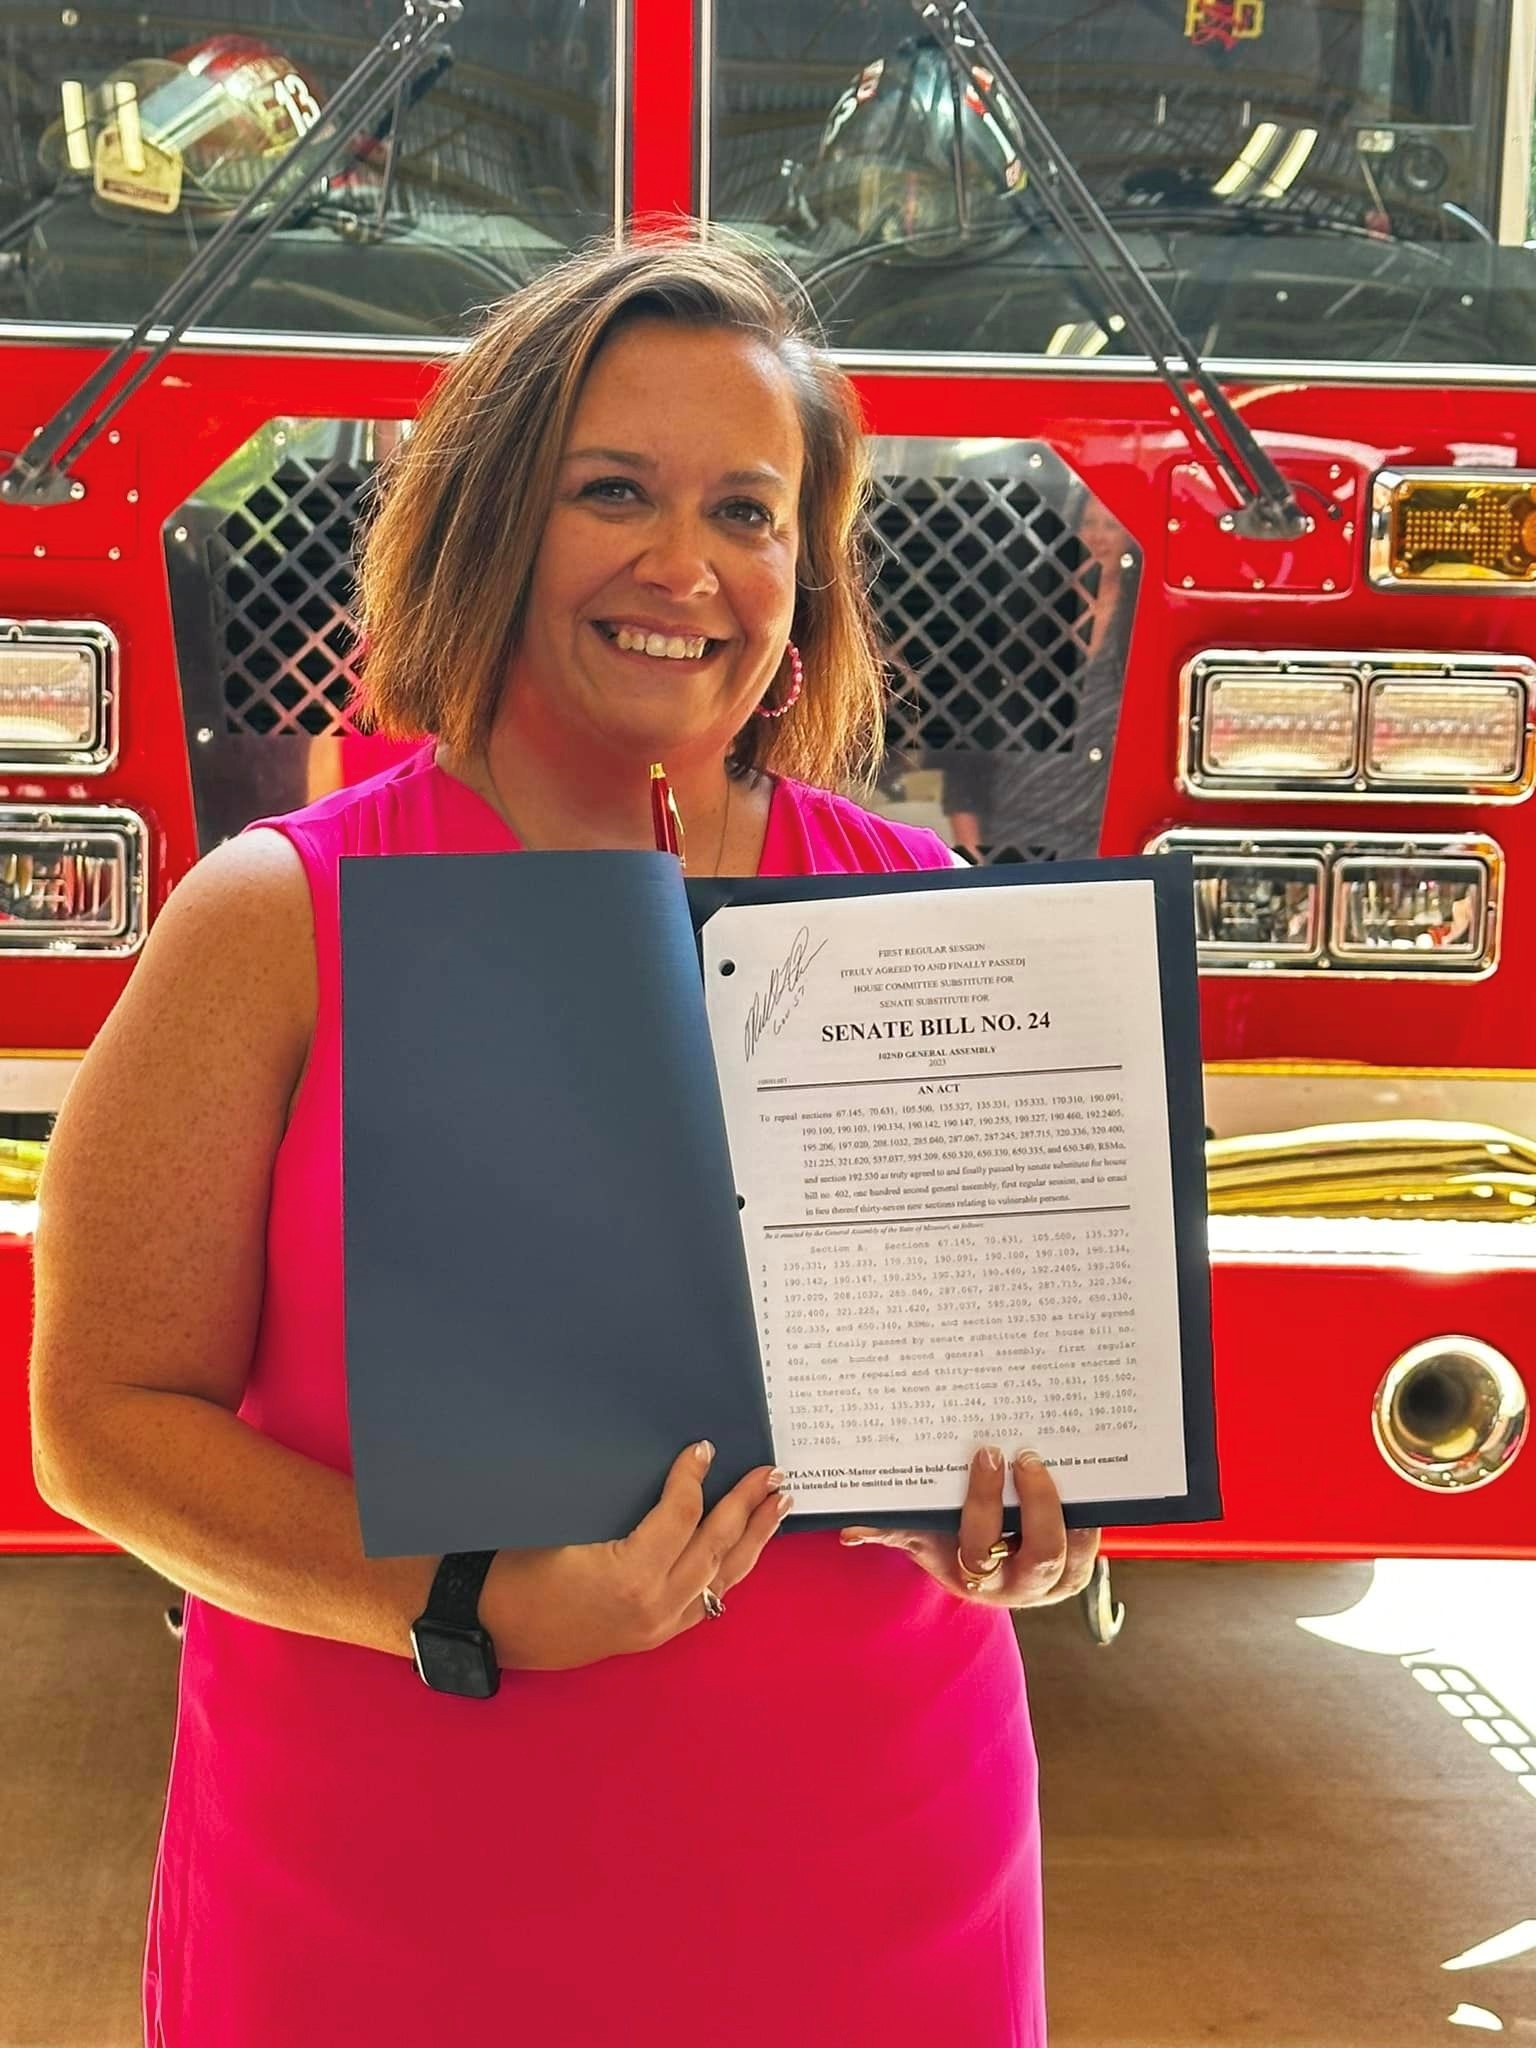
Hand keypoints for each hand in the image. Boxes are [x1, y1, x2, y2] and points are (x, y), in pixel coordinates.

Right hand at [484, 1441, 789, 1670]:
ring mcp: (658, 1626)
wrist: (492, 1628)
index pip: (680, 1516)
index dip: (693, 1478)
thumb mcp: (563, 1523)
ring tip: (777, 1506)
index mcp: (630, 1577)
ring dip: (752, 1539)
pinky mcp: (655, 1636)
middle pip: (715, 1546)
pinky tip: (745, 1550)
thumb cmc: (518, 1568)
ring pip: (722, 1578)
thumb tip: (658, 1460)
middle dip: (745, 1505)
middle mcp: (654, 1606)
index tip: (704, 1448)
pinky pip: (707, 1601)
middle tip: (769, 1473)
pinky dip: (730, 1571)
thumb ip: (617, 1498)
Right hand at [839, 1447, 1098, 1608]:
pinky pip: (1092, 1540)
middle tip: (1023, 1456)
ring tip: (1052, 1463)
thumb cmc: (948, 1547)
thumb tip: (851, 1530)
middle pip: (1040, 1552)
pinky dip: (1088, 1510)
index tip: (985, 1455)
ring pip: (1074, 1549)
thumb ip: (892, 1530)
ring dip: (1067, 1506)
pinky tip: (1079, 1474)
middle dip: (1037, 1501)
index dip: (985, 1504)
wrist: (983, 1573)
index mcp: (977, 1579)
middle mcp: (1022, 1587)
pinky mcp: (1080, 1566)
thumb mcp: (921, 1540)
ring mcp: (1057, 1581)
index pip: (982, 1549)